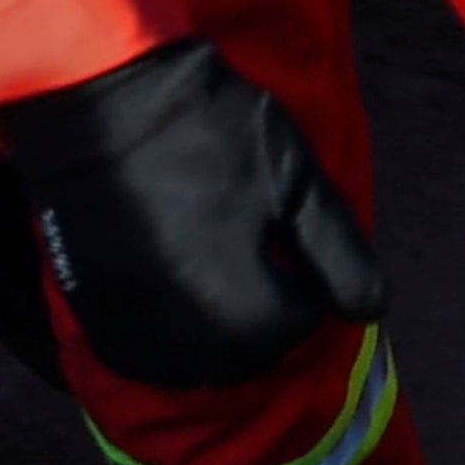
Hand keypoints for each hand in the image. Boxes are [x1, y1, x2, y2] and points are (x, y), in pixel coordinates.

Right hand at [0, 34, 383, 388]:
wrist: (100, 99)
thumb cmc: (210, 130)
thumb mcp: (296, 179)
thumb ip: (339, 254)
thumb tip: (371, 310)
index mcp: (246, 311)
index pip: (302, 324)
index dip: (310, 281)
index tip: (295, 241)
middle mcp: (188, 343)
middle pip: (249, 355)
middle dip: (268, 316)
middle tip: (263, 260)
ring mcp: (134, 334)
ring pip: (196, 365)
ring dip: (220, 336)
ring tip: (223, 280)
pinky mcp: (93, 317)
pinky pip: (143, 356)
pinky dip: (168, 339)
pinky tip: (174, 296)